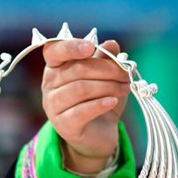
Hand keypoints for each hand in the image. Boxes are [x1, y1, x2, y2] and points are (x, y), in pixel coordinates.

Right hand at [41, 38, 129, 173]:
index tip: (90, 47)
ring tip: (126, 88)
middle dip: (108, 69)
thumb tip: (112, 44)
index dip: (70, 46)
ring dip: (108, 86)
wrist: (99, 134)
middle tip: (127, 74)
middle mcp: (49, 84)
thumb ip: (106, 59)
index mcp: (57, 67)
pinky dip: (100, 104)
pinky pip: (80, 111)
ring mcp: (53, 105)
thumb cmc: (100, 99)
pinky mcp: (63, 125)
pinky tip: (114, 102)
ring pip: (80, 89)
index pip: (54, 51)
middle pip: (77, 69)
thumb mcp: (106, 77)